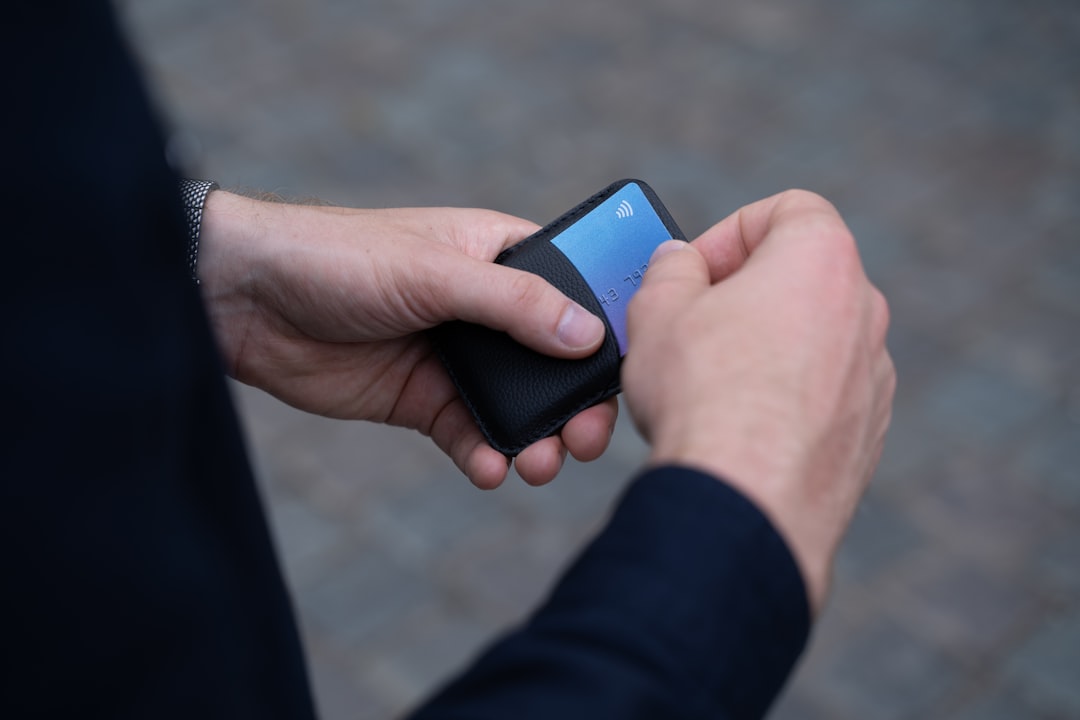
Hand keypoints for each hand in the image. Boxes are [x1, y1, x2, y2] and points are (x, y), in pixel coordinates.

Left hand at [196, 191, 617, 489]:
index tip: (627, 376)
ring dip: (536, 438)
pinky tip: (491, 468)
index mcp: (499, 256)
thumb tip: (587, 337)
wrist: (248, 301)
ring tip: (540, 465)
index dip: (604, 334)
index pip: (573, 293)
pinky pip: (468, 434)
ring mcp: (455, 357)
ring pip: (516, 406)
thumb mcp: (434, 272)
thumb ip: (514, 304)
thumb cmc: (339, 256)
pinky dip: (485, 455)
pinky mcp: (422, 400)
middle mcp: (486, 308)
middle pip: (553, 361)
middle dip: (575, 403)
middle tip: (586, 441)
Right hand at [622, 190, 894, 613]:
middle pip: (801, 276)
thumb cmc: (703, 395)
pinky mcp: (870, 433)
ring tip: (709, 384)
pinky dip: (786, 400)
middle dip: (743, 292)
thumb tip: (680, 264)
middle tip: (692, 324)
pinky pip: (823, 395)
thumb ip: (670, 268)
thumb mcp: (657, 308)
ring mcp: (874, 376)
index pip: (787, 209)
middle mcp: (864, 311)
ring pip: (814, 339)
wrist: (745, 500)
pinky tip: (738, 429)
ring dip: (765, 347)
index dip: (730, 231)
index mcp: (822, 259)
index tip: (693, 270)